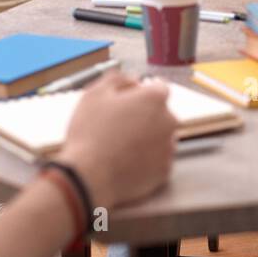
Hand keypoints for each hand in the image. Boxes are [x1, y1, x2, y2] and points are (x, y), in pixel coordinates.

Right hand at [57, 72, 177, 209]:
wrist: (89, 178)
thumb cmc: (90, 133)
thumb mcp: (95, 93)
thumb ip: (119, 78)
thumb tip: (133, 80)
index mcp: (154, 99)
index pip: (159, 88)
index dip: (143, 92)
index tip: (132, 99)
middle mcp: (168, 121)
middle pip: (161, 113)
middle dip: (145, 116)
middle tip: (120, 125)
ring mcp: (168, 148)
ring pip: (161, 137)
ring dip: (147, 137)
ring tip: (120, 145)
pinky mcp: (165, 171)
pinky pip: (158, 159)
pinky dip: (146, 159)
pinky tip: (126, 161)